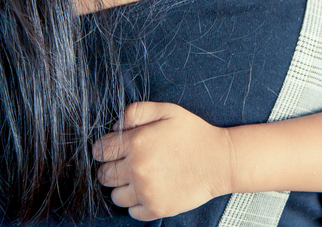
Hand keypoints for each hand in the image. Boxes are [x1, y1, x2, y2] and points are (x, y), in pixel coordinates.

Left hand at [93, 102, 235, 220]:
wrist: (221, 160)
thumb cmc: (195, 134)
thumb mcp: (168, 111)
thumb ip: (137, 111)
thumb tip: (115, 126)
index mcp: (137, 142)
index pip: (100, 151)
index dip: (106, 149)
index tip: (116, 151)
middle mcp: (137, 168)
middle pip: (104, 175)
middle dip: (113, 169)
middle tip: (131, 164)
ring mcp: (146, 191)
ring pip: (115, 195)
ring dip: (124, 187)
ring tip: (143, 178)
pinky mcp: (156, 208)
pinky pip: (132, 211)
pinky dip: (138, 203)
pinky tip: (152, 190)